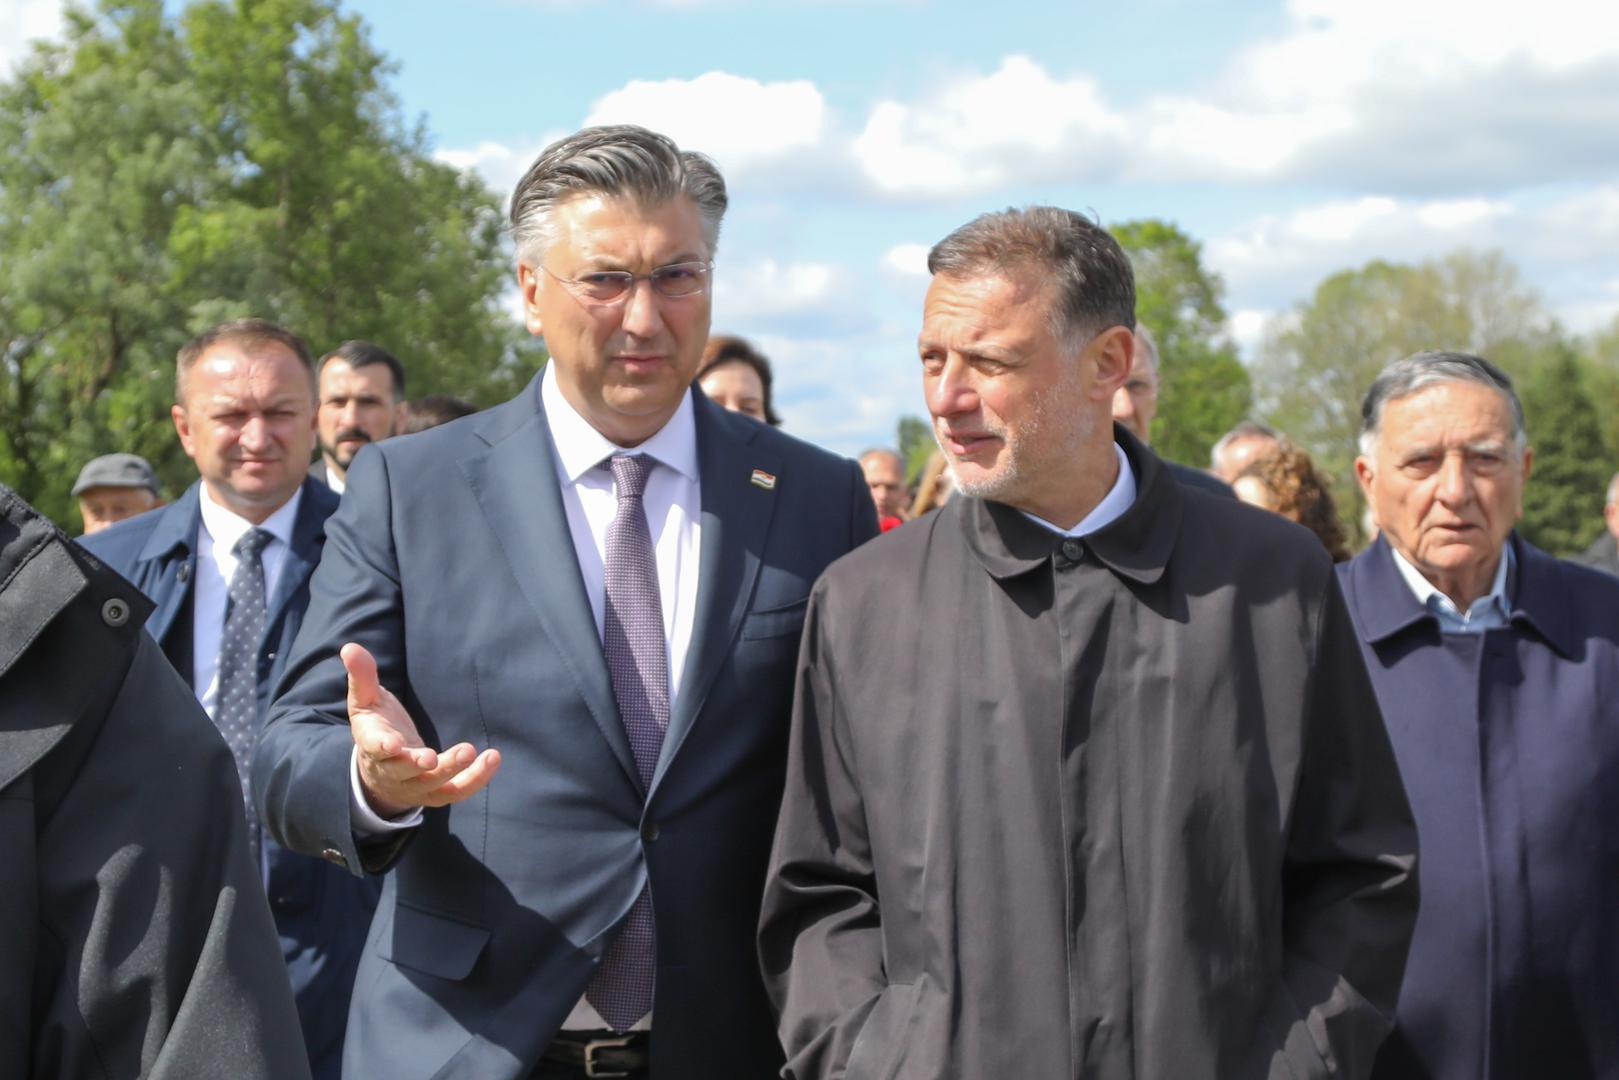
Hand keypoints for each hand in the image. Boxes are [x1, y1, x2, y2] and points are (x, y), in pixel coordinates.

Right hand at [343, 642, 500, 817]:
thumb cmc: (376, 726)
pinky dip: (475, 780)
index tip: (393, 745)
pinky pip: (456, 791)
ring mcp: (414, 785)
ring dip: (454, 771)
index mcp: (372, 745)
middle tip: (433, 757)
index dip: (383, 747)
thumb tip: (349, 647)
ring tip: (474, 753)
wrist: (381, 769)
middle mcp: (392, 770)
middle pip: (404, 772)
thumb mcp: (366, 700)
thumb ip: (362, 676)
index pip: (375, 748)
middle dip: (418, 764)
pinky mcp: (435, 793)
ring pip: (433, 785)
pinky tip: (492, 760)